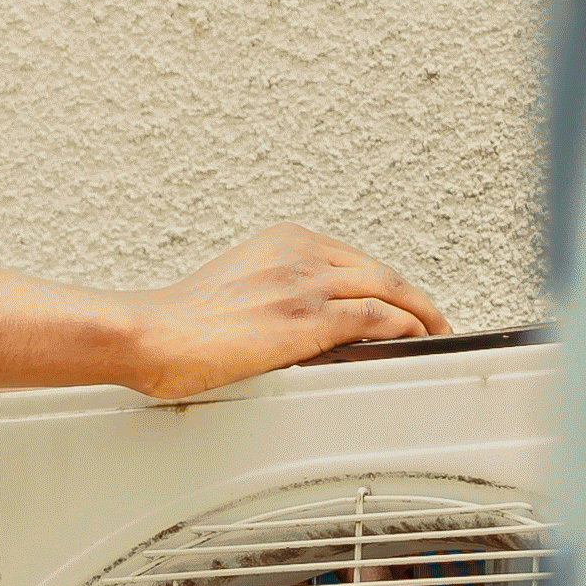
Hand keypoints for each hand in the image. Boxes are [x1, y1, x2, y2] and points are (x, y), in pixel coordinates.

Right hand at [124, 225, 449, 400]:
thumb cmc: (179, 322)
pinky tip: (414, 343)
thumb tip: (299, 322)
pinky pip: (375, 318)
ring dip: (422, 316)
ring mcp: (305, 284)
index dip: (388, 285)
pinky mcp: (306, 318)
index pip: (355, 260)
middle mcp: (299, 254)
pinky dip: (404, 329)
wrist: (150, 332)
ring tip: (435, 336)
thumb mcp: (237, 286)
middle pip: (380, 272)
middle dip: (415, 299)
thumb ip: (277, 292)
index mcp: (284, 242)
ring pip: (388, 291)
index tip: (401, 304)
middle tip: (433, 322)